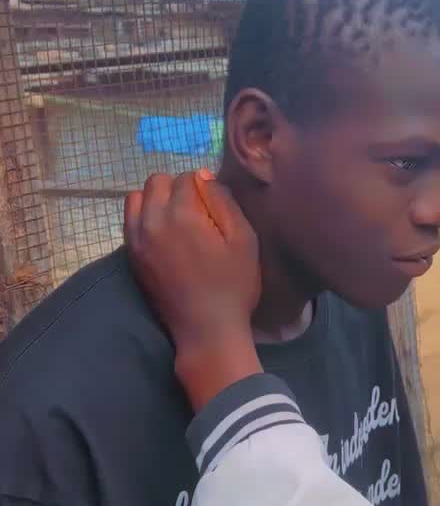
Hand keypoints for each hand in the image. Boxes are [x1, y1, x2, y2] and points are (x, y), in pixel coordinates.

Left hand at [124, 171, 262, 406]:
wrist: (207, 330)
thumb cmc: (233, 285)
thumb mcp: (243, 239)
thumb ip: (223, 202)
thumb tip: (202, 176)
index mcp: (181, 214)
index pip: (187, 177)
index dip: (204, 187)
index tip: (214, 208)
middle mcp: (151, 221)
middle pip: (157, 182)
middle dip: (176, 188)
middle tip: (196, 211)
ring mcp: (136, 240)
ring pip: (136, 198)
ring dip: (156, 201)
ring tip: (176, 221)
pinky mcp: (131, 256)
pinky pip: (129, 221)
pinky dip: (144, 218)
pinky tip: (164, 236)